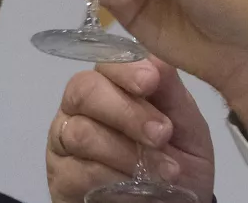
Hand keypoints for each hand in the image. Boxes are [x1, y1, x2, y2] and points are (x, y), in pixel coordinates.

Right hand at [46, 57, 213, 202]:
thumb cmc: (177, 159)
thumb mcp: (187, 126)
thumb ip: (170, 93)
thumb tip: (154, 59)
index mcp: (111, 85)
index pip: (105, 63)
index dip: (124, 70)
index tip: (150, 81)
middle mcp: (79, 107)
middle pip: (84, 91)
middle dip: (126, 112)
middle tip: (162, 134)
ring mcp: (64, 141)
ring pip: (81, 133)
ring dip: (126, 153)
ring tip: (164, 171)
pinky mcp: (61, 176)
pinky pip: (79, 172)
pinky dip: (114, 179)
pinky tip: (138, 188)